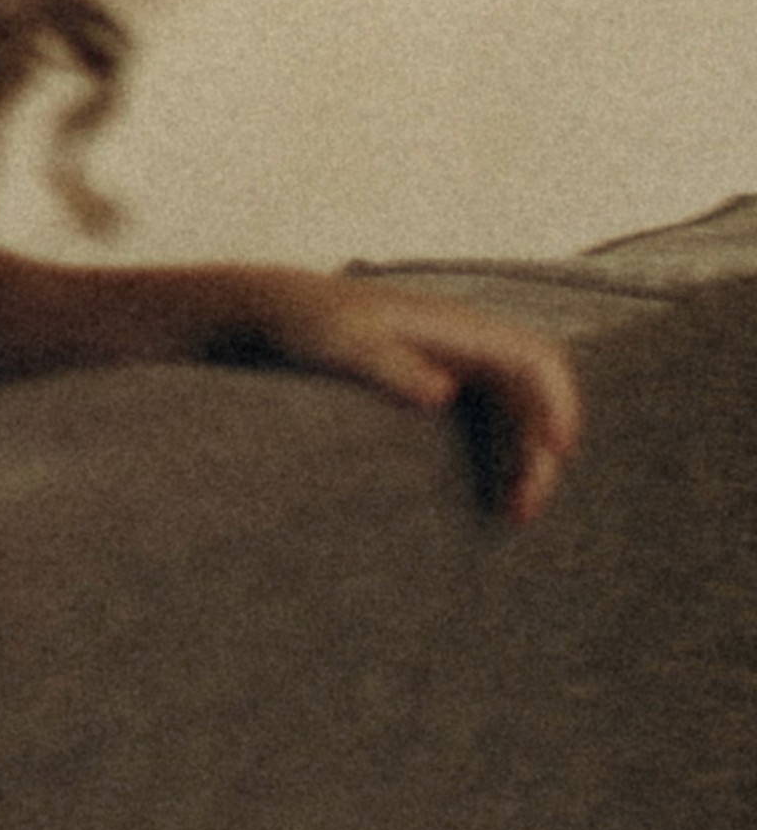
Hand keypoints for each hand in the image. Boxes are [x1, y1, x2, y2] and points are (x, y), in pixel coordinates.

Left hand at [218, 266, 581, 521]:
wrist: (271, 313)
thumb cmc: (304, 322)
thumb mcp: (341, 343)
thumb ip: (390, 366)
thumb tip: (445, 393)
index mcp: (454, 326)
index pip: (534, 359)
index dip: (557, 403)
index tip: (559, 453)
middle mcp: (466, 342)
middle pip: (534, 396)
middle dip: (540, 451)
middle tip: (521, 512)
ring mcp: (455, 363)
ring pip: (517, 414)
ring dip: (523, 460)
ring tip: (512, 515)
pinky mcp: (438, 385)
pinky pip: (491, 422)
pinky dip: (500, 457)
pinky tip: (490, 496)